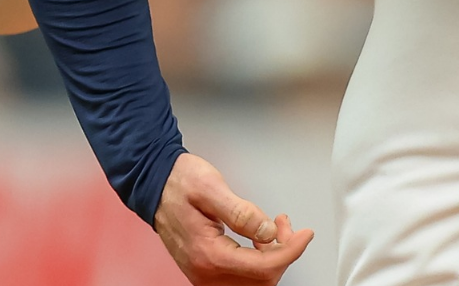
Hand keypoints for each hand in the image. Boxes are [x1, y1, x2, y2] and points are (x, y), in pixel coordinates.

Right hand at [153, 153, 313, 284]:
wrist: (154, 183)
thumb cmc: (177, 182)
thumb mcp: (211, 187)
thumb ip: (241, 212)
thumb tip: (268, 231)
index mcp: (208, 254)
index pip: (263, 266)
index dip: (291, 250)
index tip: (305, 234)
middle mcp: (206, 271)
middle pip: (262, 279)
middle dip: (282, 252)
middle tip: (284, 224)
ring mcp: (205, 273)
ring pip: (254, 280)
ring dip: (272, 256)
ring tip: (275, 227)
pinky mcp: (207, 268)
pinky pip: (242, 275)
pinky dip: (259, 258)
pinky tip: (261, 237)